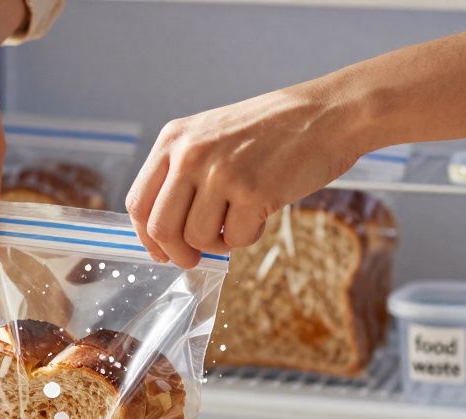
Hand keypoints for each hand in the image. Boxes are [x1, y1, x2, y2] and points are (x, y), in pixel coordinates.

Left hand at [126, 85, 366, 267]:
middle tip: (194, 259)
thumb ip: (182, 176)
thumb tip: (162, 237)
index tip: (160, 252)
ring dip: (218, 243)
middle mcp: (190, 155)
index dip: (147, 237)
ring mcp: (221, 173)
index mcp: (173, 139)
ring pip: (198, 239)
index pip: (139, 202)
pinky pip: (236, 240)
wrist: (326, 114)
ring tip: (238, 221)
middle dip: (177, 254)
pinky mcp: (253, 193)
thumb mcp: (211, 137)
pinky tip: (261, 213)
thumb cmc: (270, 131)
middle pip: (161, 229)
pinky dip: (248, 236)